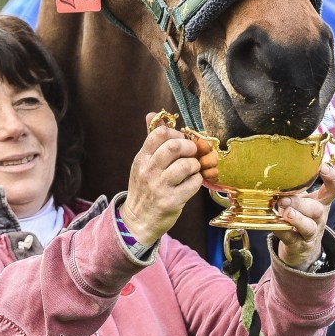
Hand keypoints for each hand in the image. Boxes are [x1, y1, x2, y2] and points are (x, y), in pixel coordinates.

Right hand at [119, 113, 206, 246]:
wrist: (138, 221)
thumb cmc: (144, 188)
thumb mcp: (143, 163)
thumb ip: (151, 139)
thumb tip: (152, 114)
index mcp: (142, 159)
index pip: (159, 134)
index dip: (176, 133)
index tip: (180, 140)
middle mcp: (149, 171)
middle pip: (174, 147)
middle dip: (189, 147)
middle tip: (191, 153)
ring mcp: (160, 187)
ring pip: (186, 165)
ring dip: (194, 165)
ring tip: (191, 169)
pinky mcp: (171, 202)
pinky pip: (193, 184)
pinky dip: (197, 181)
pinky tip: (191, 183)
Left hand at [273, 163, 334, 270]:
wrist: (301, 251)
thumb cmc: (300, 217)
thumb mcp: (303, 201)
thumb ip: (296, 187)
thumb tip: (279, 170)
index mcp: (321, 203)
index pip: (333, 189)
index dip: (331, 177)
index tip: (322, 166)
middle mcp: (318, 219)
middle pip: (318, 210)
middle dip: (302, 203)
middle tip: (284, 198)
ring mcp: (309, 234)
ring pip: (308, 227)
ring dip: (296, 218)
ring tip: (285, 212)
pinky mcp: (297, 246)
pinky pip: (290, 238)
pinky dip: (281, 230)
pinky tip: (274, 224)